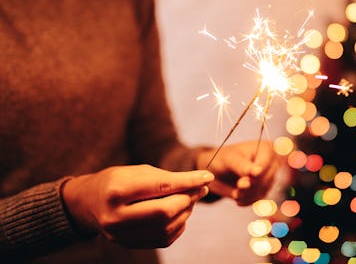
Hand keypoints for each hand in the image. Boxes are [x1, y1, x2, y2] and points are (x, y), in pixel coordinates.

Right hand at [62, 164, 213, 247]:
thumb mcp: (137, 172)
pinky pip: (164, 239)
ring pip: (167, 227)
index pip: (161, 187)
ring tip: (188, 199)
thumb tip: (200, 183)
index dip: (188, 181)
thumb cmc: (117, 181)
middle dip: (188, 199)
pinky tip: (179, 213)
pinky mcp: (128, 244)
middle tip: (199, 189)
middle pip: (165, 212)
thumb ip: (167, 178)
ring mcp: (121, 235)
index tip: (207, 176)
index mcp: (117, 190)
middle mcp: (116, 216)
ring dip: (186, 212)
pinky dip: (178, 225)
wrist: (88, 203)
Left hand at [197, 141, 279, 205]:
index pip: (266, 165)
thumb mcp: (230, 159)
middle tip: (237, 188)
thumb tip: (258, 172)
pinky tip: (237, 196)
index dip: (255, 175)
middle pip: (266, 179)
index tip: (241, 183)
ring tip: (235, 192)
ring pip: (263, 191)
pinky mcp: (264, 189)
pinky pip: (259, 199)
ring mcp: (270, 177)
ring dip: (247, 194)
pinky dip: (247, 200)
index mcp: (266, 148)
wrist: (218, 169)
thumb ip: (243, 166)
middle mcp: (272, 162)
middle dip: (250, 186)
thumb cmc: (224, 158)